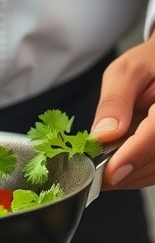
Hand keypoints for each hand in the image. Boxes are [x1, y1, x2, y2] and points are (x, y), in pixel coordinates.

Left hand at [91, 33, 154, 188]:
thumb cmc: (150, 65)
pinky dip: (136, 173)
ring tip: (106, 165)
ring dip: (129, 177)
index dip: (133, 156)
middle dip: (125, 172)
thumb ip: (115, 101)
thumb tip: (102, 135)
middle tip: (94, 173)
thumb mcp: (126, 72)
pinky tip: (120, 164)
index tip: (108, 173)